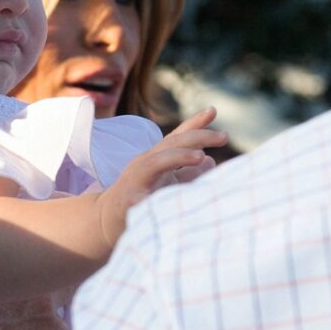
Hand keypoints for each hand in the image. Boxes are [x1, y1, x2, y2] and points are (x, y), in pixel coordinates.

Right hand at [0, 184, 66, 329]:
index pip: (6, 210)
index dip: (2, 213)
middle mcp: (20, 263)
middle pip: (33, 244)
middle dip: (21, 249)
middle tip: (1, 260)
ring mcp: (45, 301)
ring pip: (49, 280)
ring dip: (34, 284)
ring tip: (11, 299)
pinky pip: (56, 321)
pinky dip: (39, 324)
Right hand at [98, 106, 227, 243]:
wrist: (107, 218)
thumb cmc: (140, 197)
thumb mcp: (167, 181)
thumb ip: (189, 172)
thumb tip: (211, 160)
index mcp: (158, 158)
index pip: (177, 138)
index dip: (195, 124)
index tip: (213, 111)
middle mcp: (146, 163)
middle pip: (171, 144)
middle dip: (197, 137)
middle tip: (223, 137)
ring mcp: (136, 179)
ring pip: (155, 163)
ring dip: (178, 157)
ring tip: (199, 156)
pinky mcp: (128, 201)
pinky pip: (140, 198)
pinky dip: (150, 197)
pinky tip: (162, 196)